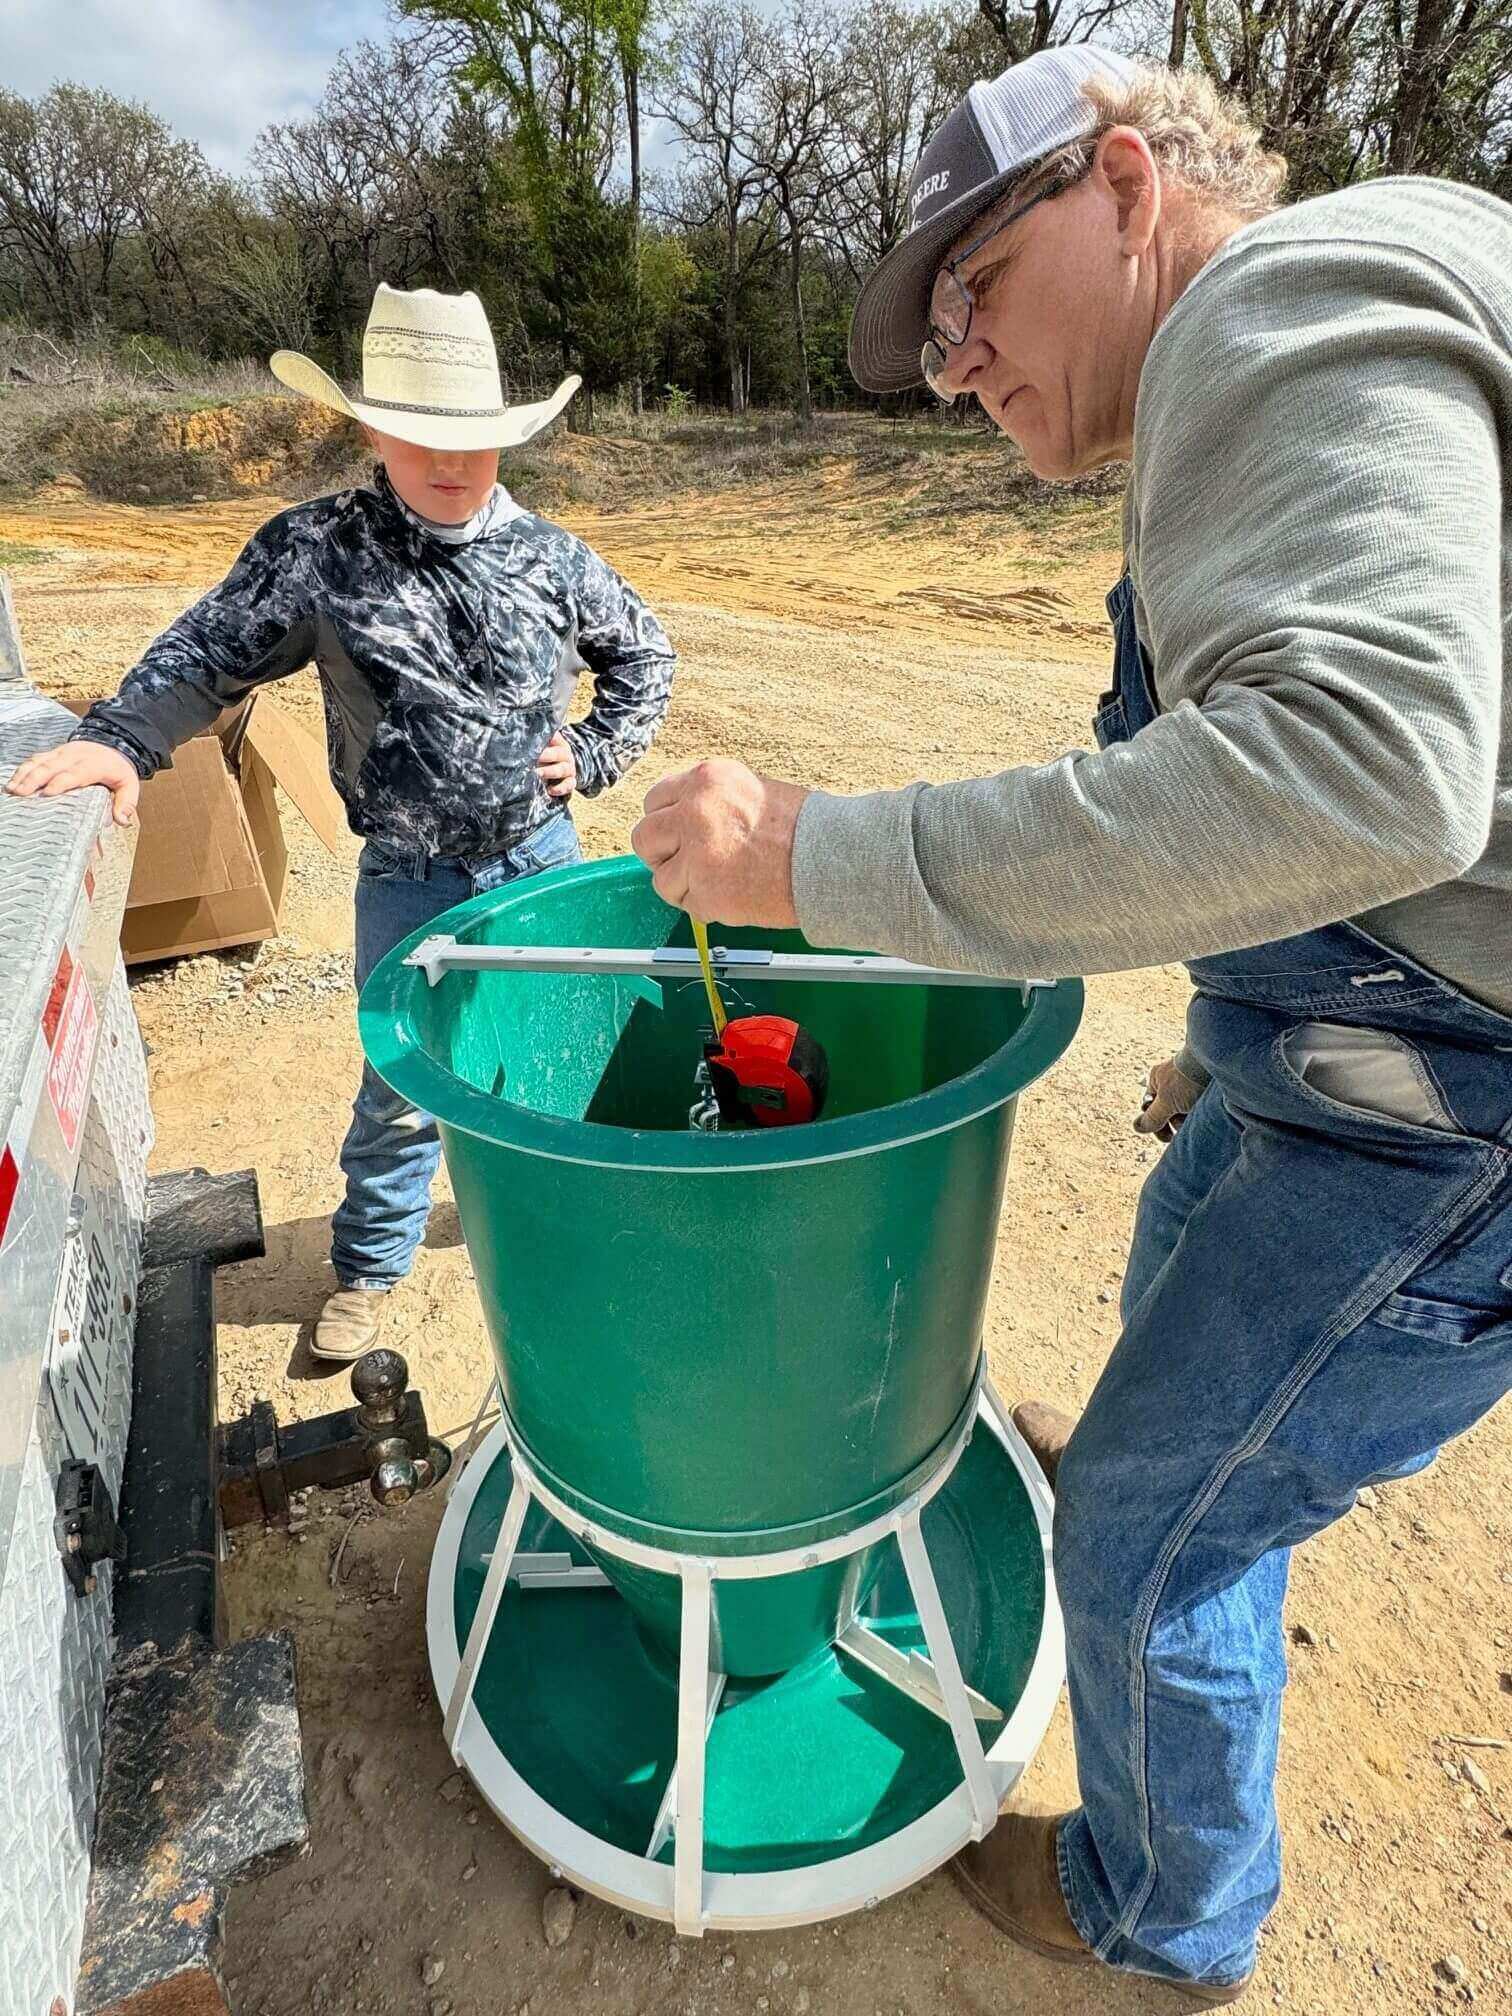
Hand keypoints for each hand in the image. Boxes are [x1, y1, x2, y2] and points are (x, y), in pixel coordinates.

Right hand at [5, 739, 139, 825]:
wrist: (114, 742)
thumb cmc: (118, 768)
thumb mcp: (129, 785)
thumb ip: (126, 803)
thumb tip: (122, 821)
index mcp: (94, 765)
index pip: (76, 773)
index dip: (61, 782)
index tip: (48, 793)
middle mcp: (75, 756)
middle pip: (51, 766)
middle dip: (34, 779)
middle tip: (20, 794)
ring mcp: (62, 753)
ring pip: (40, 761)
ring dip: (24, 774)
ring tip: (11, 789)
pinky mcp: (54, 753)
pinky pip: (36, 759)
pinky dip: (23, 769)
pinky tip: (13, 780)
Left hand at [536, 730, 576, 800]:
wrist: (559, 775)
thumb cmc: (544, 759)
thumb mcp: (541, 750)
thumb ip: (534, 744)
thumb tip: (518, 736)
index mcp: (559, 744)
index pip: (554, 738)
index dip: (546, 739)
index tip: (533, 741)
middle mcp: (565, 756)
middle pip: (558, 753)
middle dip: (546, 755)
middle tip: (532, 758)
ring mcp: (569, 770)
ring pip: (562, 769)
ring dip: (549, 771)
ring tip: (537, 773)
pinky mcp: (570, 783)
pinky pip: (568, 785)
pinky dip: (560, 788)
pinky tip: (550, 790)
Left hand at [631, 759, 806, 926]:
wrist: (831, 858)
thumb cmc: (801, 827)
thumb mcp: (749, 790)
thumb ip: (709, 801)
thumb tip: (678, 820)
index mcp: (705, 780)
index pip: (654, 800)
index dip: (666, 822)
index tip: (677, 835)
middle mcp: (694, 812)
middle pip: (644, 838)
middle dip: (662, 854)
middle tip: (686, 863)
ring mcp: (697, 855)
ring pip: (661, 879)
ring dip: (684, 885)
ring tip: (717, 882)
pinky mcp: (706, 893)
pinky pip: (687, 905)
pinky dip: (705, 906)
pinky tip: (733, 895)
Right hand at [1134, 1055, 1203, 1142]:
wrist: (1218, 1061)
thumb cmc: (1188, 1079)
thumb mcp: (1166, 1102)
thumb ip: (1152, 1117)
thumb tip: (1137, 1127)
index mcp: (1156, 1079)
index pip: (1150, 1108)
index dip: (1157, 1125)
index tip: (1168, 1137)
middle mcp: (1171, 1080)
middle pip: (1168, 1110)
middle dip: (1175, 1122)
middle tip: (1184, 1127)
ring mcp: (1188, 1081)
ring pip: (1184, 1108)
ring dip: (1189, 1117)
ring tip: (1198, 1116)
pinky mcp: (1205, 1084)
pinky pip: (1199, 1104)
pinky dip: (1201, 1111)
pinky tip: (1206, 1111)